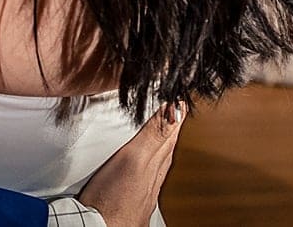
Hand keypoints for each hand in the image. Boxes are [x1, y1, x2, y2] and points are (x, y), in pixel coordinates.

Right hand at [78, 101, 184, 225]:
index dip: (175, 111)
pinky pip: (146, 170)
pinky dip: (147, 157)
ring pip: (157, 157)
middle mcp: (154, 173)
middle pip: (166, 143)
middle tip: (173, 103)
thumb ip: (154, 135)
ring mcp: (144, 185)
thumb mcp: (135, 157)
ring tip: (161, 124)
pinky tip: (140, 158)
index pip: (171, 130)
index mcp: (157, 160)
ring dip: (160, 139)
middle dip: (170, 122)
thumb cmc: (113, 197)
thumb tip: (175, 110)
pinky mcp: (131, 194)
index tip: (178, 94)